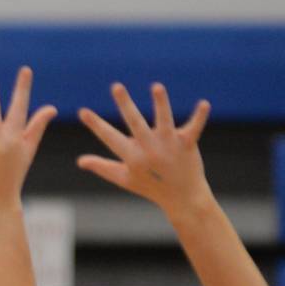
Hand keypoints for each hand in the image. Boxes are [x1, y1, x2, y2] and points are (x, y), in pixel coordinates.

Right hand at [78, 82, 212, 220]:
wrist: (182, 199)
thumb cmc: (151, 187)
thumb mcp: (124, 178)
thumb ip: (102, 167)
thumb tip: (80, 161)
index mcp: (133, 157)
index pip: (110, 138)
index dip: (96, 125)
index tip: (82, 111)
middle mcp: (150, 150)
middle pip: (135, 124)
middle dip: (126, 105)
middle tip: (116, 86)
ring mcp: (169, 146)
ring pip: (164, 121)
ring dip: (161, 104)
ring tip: (156, 87)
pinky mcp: (187, 144)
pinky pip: (194, 128)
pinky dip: (199, 117)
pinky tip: (204, 104)